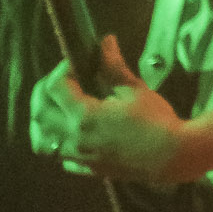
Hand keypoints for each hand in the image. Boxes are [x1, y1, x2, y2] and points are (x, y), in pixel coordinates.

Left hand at [30, 38, 189, 187]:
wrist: (172, 157)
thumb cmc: (157, 122)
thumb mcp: (135, 90)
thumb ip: (113, 67)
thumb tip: (105, 42)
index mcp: (85, 116)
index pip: (55, 87)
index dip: (62, 69)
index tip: (77, 63)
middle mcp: (75, 138)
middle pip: (39, 113)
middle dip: (45, 91)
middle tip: (63, 80)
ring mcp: (79, 157)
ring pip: (42, 141)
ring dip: (43, 122)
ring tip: (58, 109)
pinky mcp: (88, 169)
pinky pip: (61, 158)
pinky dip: (59, 144)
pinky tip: (74, 133)